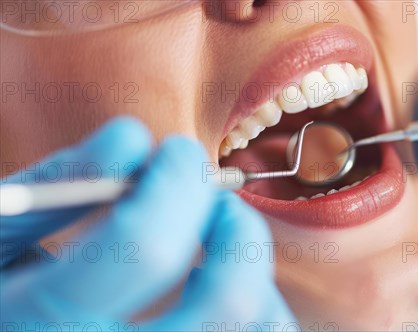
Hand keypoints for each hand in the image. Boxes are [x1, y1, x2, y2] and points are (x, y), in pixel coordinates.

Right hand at [1, 117, 295, 330]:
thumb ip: (60, 185)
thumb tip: (133, 137)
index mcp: (43, 327)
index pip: (147, 247)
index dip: (177, 184)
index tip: (179, 154)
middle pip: (228, 302)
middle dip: (235, 228)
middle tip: (214, 199)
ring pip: (259, 328)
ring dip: (251, 269)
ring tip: (217, 240)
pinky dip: (255, 306)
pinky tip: (211, 285)